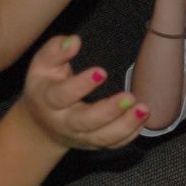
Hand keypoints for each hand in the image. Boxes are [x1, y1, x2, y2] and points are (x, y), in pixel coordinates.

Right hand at [19, 34, 146, 150]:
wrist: (41, 125)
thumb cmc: (45, 87)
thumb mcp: (42, 66)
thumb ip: (55, 51)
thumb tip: (73, 41)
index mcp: (48, 100)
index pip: (62, 95)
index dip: (81, 85)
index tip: (102, 71)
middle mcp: (64, 122)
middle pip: (85, 121)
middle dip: (109, 111)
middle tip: (130, 97)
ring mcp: (80, 136)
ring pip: (103, 137)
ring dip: (125, 125)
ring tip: (144, 109)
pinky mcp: (94, 143)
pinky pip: (113, 144)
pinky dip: (129, 135)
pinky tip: (142, 119)